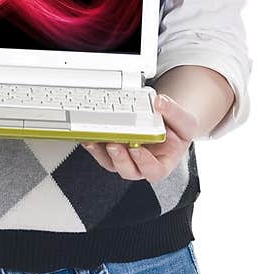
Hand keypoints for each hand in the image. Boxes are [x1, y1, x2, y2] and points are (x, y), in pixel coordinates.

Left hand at [80, 94, 199, 181]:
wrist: (168, 126)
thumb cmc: (177, 131)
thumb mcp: (185, 122)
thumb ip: (175, 113)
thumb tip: (160, 102)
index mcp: (162, 164)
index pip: (154, 171)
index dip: (144, 163)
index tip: (137, 150)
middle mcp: (142, 165)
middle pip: (128, 170)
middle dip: (119, 158)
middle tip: (113, 144)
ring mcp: (126, 158)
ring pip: (110, 162)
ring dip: (100, 152)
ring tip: (95, 138)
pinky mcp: (113, 150)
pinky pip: (100, 151)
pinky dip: (93, 143)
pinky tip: (88, 134)